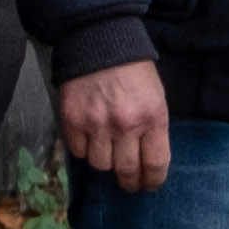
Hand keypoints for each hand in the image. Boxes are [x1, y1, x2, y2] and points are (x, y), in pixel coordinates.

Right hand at [58, 61, 171, 192]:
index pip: (155, 163)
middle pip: (126, 170)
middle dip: (129, 182)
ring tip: (109, 155)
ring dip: (105, 164)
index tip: (150, 185)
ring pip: (100, 164)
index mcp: (152, 118)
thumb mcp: (156, 96)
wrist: (99, 43)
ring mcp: (96, 124)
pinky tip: (90, 142)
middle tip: (129, 184)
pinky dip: (85, 151)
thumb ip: (153, 127)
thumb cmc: (134, 70)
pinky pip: (78, 151)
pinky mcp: (72, 121)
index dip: (152, 180)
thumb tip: (148, 158)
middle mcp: (124, 125)